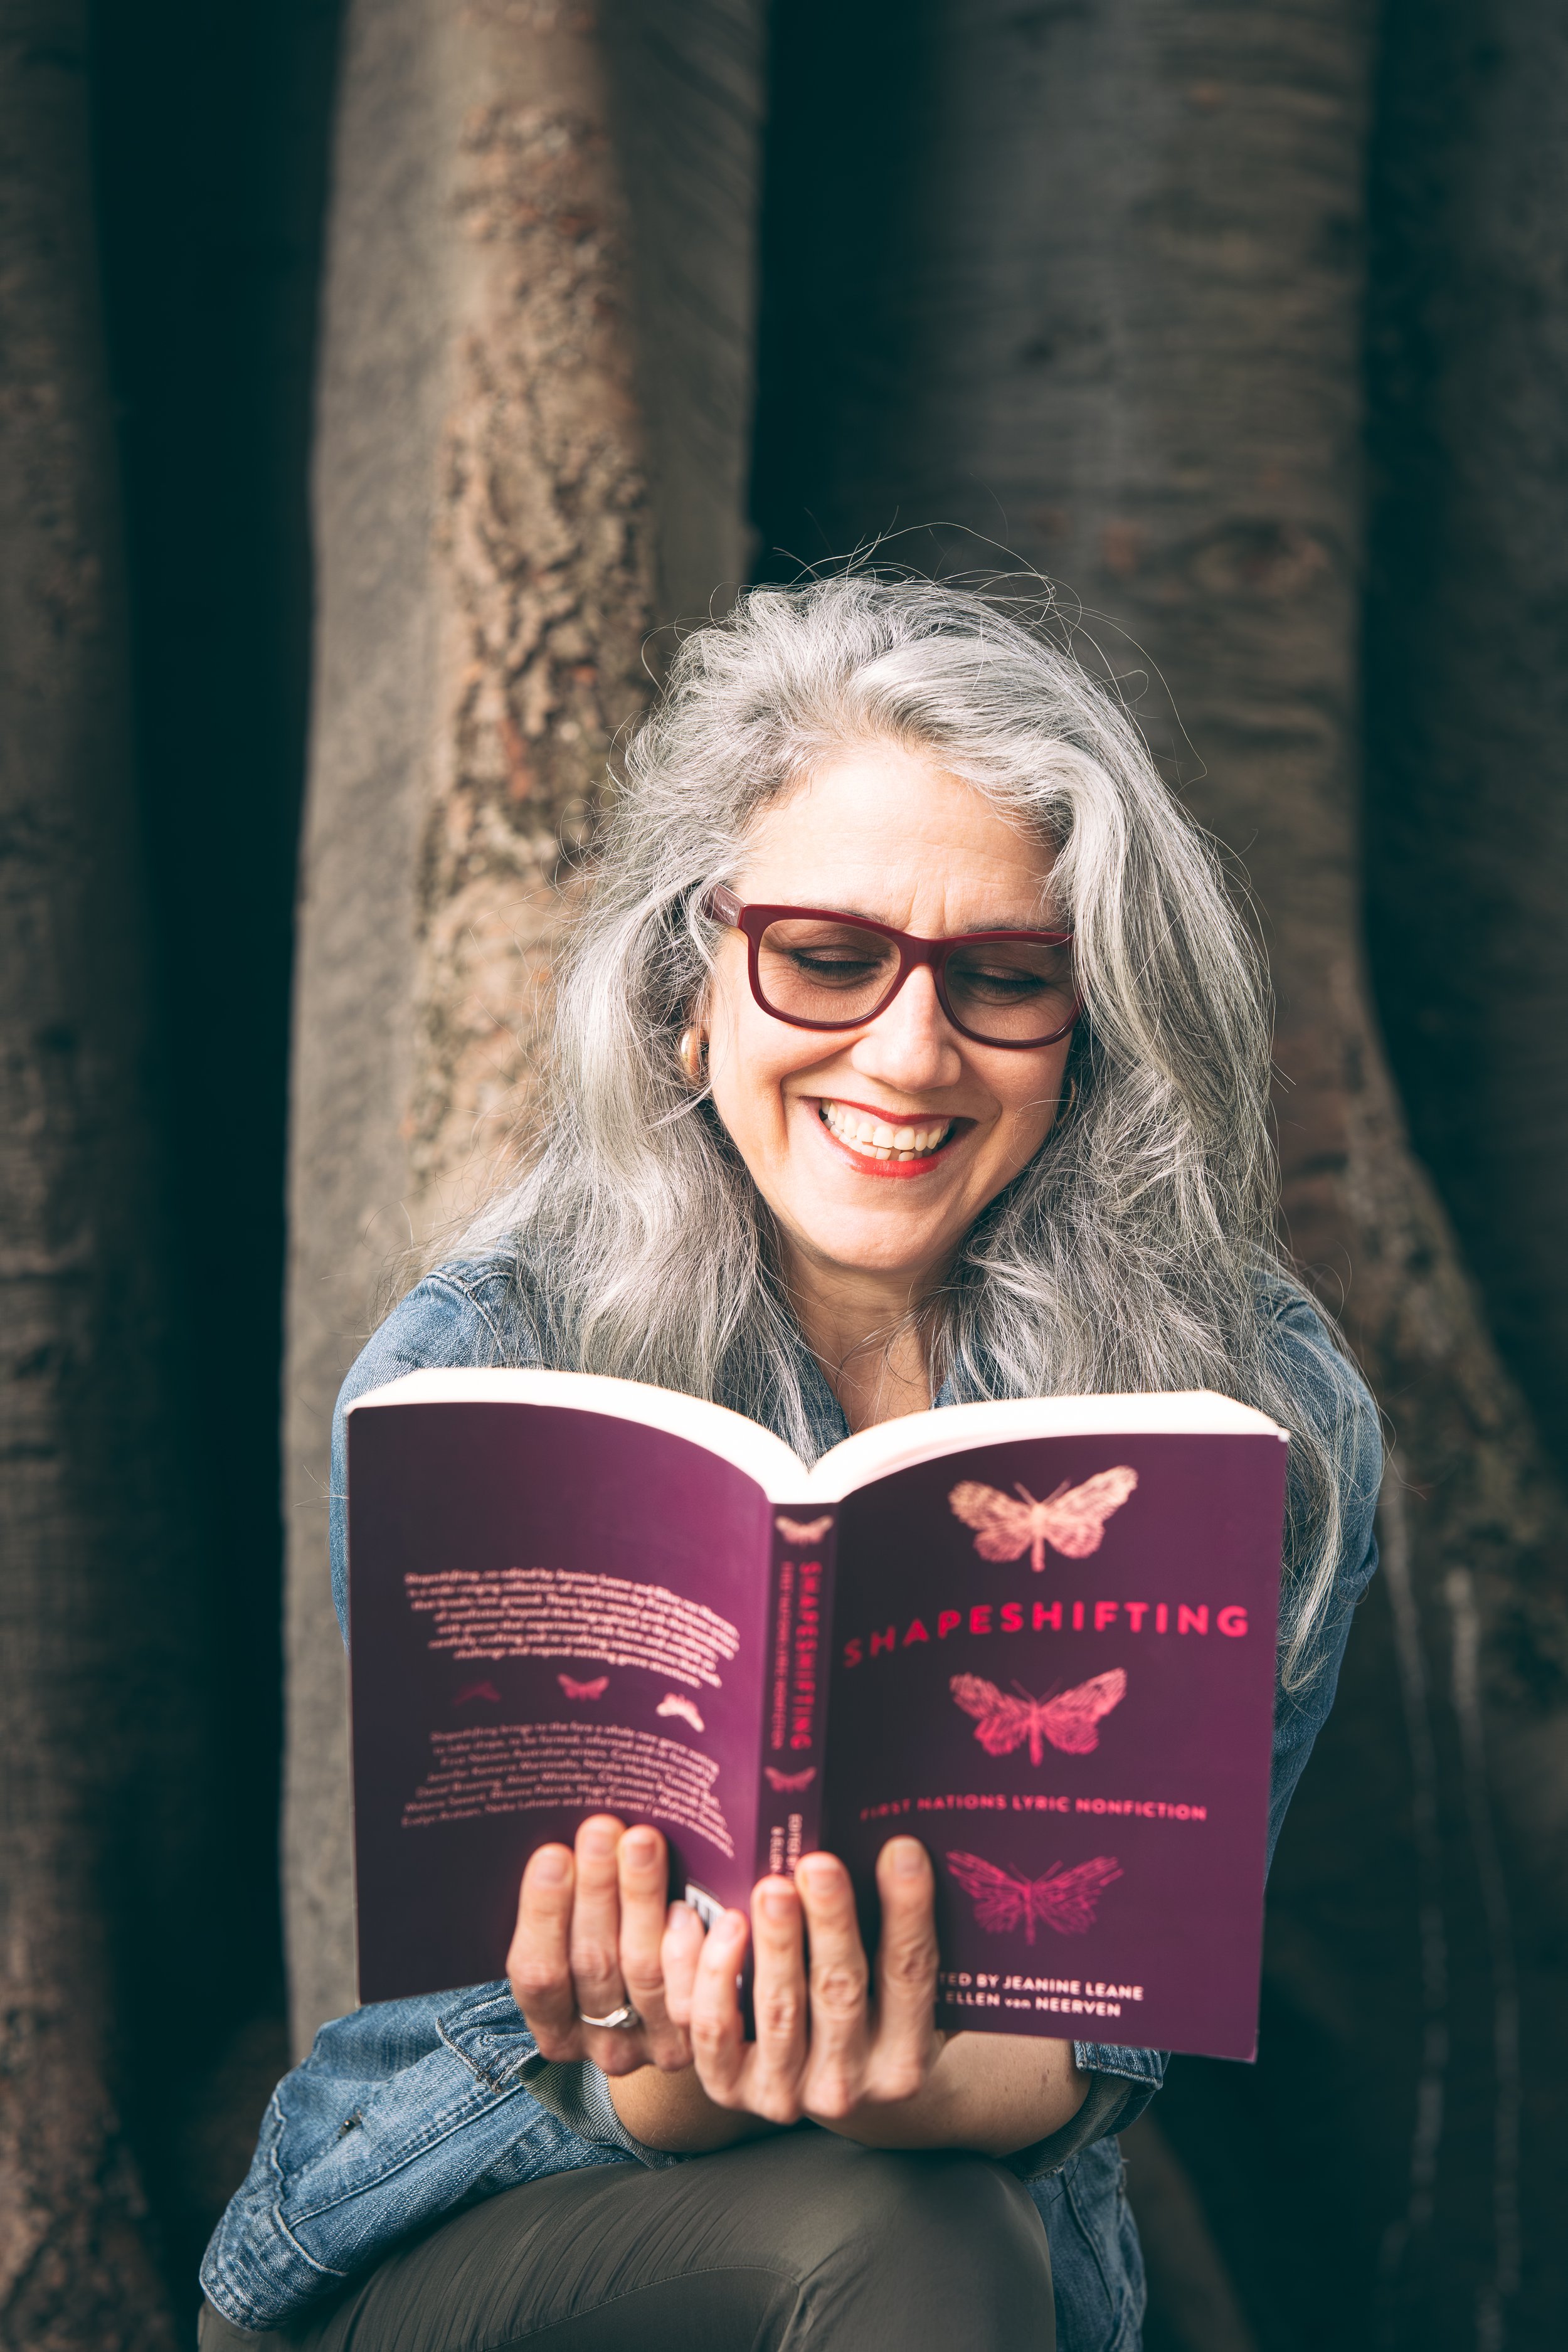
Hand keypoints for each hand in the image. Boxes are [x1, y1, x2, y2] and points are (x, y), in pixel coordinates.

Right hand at [507, 1815, 705, 2076]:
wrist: (691, 2005)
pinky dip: (692, 1954)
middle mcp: (599, 2045)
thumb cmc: (617, 1939)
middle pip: (592, 1963)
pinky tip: (693, 1909)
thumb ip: (566, 1898)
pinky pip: (695, 2002)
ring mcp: (650, 2046)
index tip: (552, 1854)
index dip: (543, 1914)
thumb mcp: (582, 1931)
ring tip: (642, 1841)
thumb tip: (556, 1839)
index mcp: (554, 2024)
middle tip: (601, 1829)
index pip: (538, 1973)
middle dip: (595, 1888)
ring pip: (643, 1969)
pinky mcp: (697, 2044)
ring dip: (641, 1898)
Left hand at [688, 1836, 942, 2124]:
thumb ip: (899, 1936)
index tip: (901, 1850)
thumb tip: (901, 1847)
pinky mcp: (729, 2087)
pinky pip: (714, 2030)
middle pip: (841, 1992)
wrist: (809, 2080)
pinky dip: (711, 1975)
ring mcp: (785, 2092)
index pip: (911, 1976)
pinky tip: (704, 1921)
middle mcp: (847, 2085)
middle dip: (831, 1922)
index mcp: (902, 2058)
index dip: (908, 1913)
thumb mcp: (892, 1990)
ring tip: (770, 1888)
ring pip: (778, 2010)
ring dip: (775, 1945)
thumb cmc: (857, 2006)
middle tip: (820, 1865)